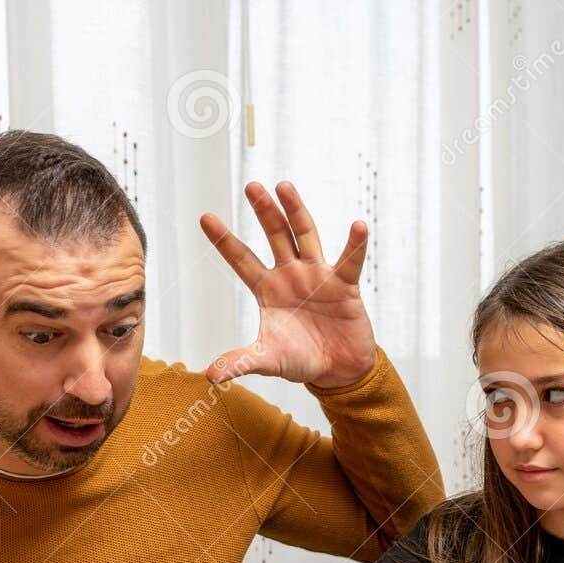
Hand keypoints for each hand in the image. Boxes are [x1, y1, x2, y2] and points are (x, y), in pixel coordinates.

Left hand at [201, 181, 374, 390]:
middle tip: (251, 186)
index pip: (241, 260)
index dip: (224, 240)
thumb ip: (240, 362)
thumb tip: (209, 375)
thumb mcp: (268, 361)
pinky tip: (358, 225)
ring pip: (305, 235)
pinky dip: (355, 244)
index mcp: (268, 289)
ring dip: (296, 211)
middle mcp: (291, 275)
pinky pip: (350, 261)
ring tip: (285, 186)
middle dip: (264, 212)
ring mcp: (318, 276)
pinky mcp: (344, 285)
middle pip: (275, 236)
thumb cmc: (301, 361)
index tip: (205, 217)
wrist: (338, 371)